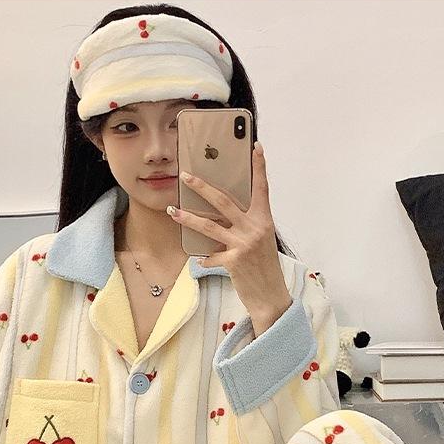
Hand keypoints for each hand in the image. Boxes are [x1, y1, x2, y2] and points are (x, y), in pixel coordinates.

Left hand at [168, 141, 291, 316]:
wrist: (271, 296)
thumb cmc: (264, 266)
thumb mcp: (261, 240)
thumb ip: (246, 224)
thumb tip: (222, 211)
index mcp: (264, 220)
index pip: (262, 188)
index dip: (259, 167)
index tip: (255, 147)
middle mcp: (255, 229)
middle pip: (223, 202)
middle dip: (201, 187)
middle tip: (186, 176)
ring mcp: (244, 245)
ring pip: (209, 226)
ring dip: (188, 218)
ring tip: (172, 211)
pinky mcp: (234, 261)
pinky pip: (211, 255)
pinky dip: (204, 258)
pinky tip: (199, 260)